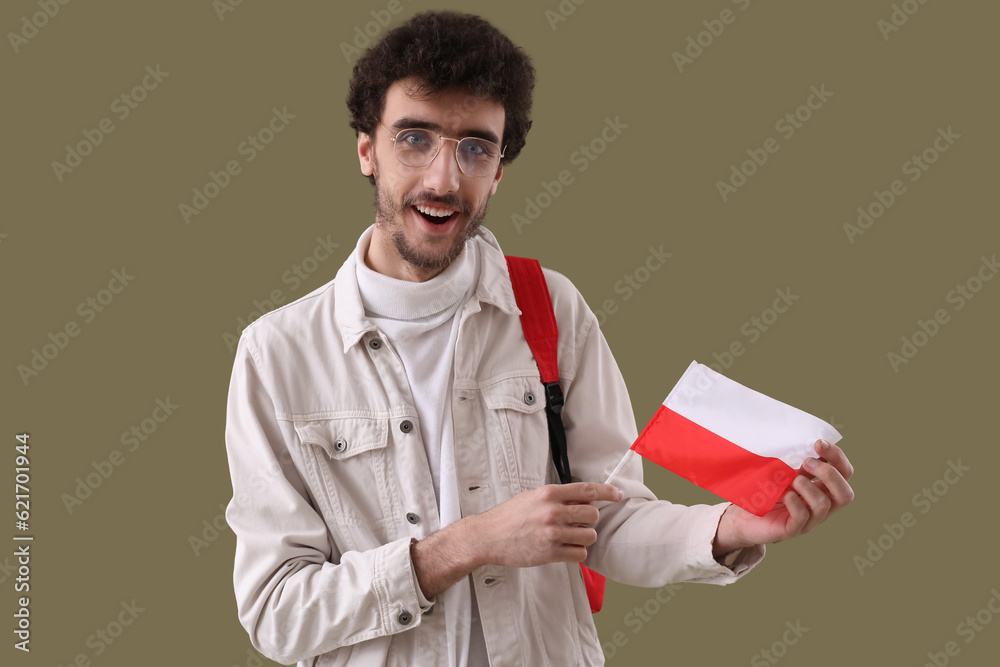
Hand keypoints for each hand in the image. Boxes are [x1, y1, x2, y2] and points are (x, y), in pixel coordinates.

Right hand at [475, 482, 623, 567]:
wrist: (488, 537)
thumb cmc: (509, 517)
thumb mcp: (532, 497)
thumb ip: (557, 497)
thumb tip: (584, 500)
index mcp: (548, 493)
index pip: (587, 490)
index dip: (607, 492)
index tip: (618, 495)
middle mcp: (552, 511)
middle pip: (593, 514)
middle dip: (590, 520)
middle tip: (579, 523)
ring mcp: (551, 533)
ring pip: (589, 536)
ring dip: (584, 538)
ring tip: (569, 537)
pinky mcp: (550, 553)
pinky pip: (579, 554)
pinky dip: (577, 553)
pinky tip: (565, 549)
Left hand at [713, 439, 854, 555]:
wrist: (742, 516)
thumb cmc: (764, 490)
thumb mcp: (783, 471)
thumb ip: (795, 461)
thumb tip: (803, 441)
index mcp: (821, 489)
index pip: (845, 473)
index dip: (837, 457)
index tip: (818, 443)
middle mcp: (820, 506)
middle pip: (846, 494)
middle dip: (829, 474)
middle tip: (806, 463)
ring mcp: (808, 520)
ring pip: (824, 505)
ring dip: (807, 487)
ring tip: (791, 481)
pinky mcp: (792, 530)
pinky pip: (802, 516)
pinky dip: (795, 502)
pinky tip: (784, 494)